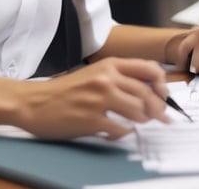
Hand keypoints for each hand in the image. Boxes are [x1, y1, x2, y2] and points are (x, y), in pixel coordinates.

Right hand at [15, 57, 169, 139]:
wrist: (34, 102)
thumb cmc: (63, 90)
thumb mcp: (93, 73)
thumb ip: (117, 77)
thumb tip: (148, 91)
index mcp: (108, 65)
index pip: (149, 69)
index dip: (162, 83)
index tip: (164, 95)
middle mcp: (105, 79)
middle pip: (147, 93)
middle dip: (159, 109)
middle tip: (162, 117)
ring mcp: (98, 99)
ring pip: (138, 111)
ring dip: (143, 120)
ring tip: (138, 123)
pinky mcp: (91, 119)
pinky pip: (121, 130)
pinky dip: (124, 133)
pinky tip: (118, 131)